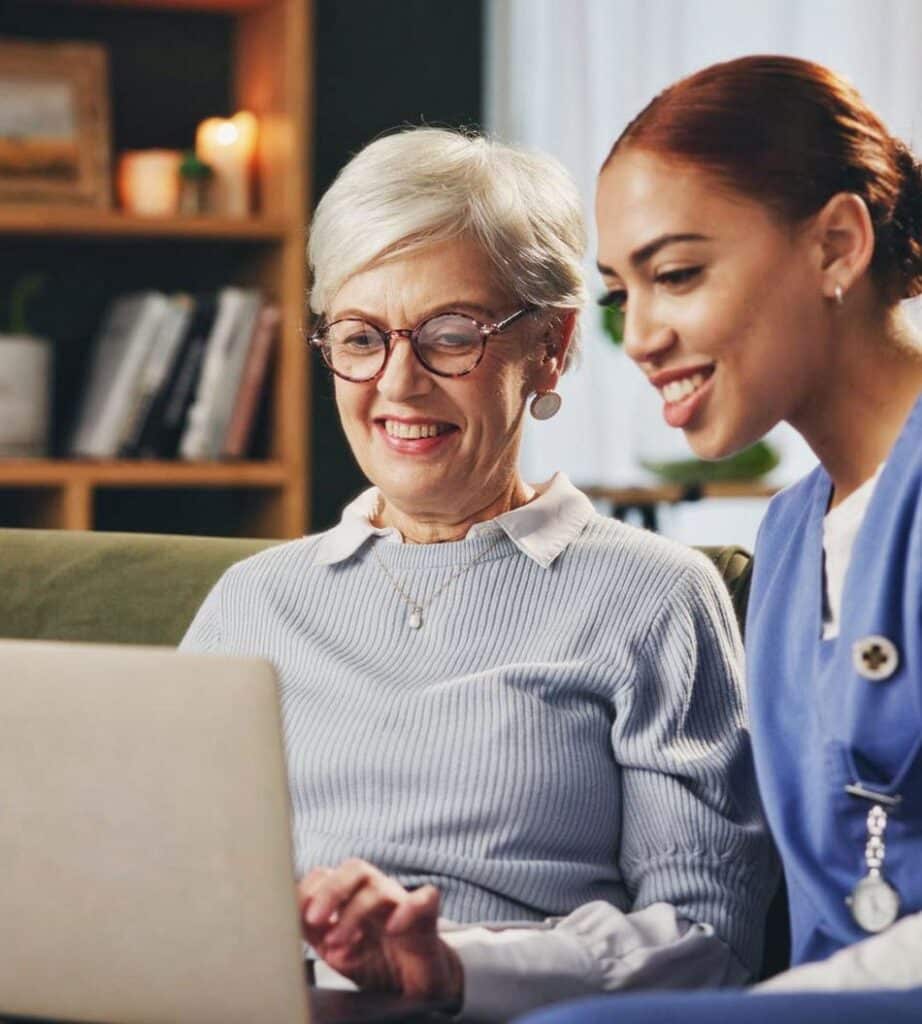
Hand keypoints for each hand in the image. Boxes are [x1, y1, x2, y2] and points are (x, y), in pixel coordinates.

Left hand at [298, 858, 462, 1005]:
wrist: (416, 984)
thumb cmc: (375, 960)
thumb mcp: (336, 950)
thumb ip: (315, 933)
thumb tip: (293, 922)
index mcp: (351, 896)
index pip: (328, 875)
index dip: (309, 891)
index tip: (295, 916)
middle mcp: (375, 892)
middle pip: (354, 869)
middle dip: (330, 891)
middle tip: (314, 919)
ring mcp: (401, 903)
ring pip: (379, 887)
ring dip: (354, 913)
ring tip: (338, 943)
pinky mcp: (427, 919)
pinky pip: (425, 900)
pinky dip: (408, 909)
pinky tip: (392, 928)